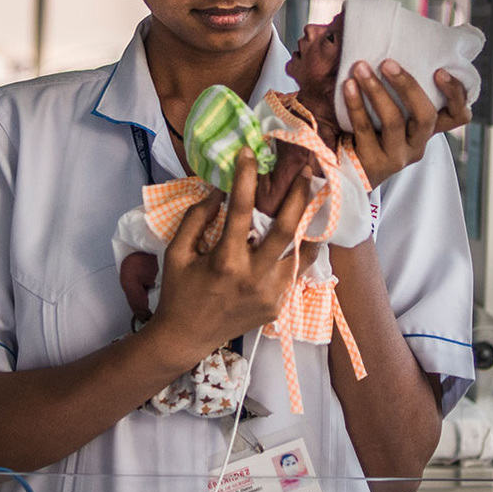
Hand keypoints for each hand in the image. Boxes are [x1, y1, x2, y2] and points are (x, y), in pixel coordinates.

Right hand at [152, 149, 312, 365]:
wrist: (186, 338)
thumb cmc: (178, 292)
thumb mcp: (177, 253)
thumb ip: (196, 219)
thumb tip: (218, 191)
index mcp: (224, 261)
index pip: (239, 209)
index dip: (246, 177)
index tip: (250, 153)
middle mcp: (253, 277)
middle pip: (286, 229)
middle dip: (299, 196)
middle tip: (306, 172)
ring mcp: (270, 294)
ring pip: (300, 252)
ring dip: (309, 223)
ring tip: (315, 198)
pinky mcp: (277, 305)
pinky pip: (296, 272)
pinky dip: (303, 251)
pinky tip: (308, 233)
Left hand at [343, 61, 471, 187]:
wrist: (346, 170)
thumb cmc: (368, 130)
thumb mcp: (390, 112)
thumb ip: (397, 91)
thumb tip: (392, 41)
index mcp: (427, 130)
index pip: (459, 116)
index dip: (456, 94)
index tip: (440, 71)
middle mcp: (417, 145)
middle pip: (425, 115)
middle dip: (408, 85)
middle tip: (387, 62)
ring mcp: (397, 156)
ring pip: (394, 121)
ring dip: (376, 90)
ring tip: (360, 68)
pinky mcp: (374, 164)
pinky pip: (365, 129)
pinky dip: (356, 104)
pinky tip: (348, 86)